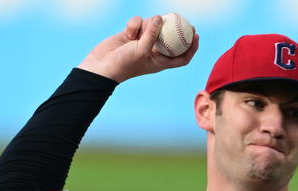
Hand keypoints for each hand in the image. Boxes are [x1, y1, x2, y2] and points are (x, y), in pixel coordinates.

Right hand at [78, 15, 199, 82]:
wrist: (101, 66)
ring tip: (139, 31)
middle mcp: (153, 51)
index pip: (182, 57)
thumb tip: (159, 17)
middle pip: (169, 38)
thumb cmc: (123, 64)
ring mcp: (142, 42)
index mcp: (160, 62)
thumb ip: (152, 34)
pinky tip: (128, 30)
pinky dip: (135, 23)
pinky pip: (138, 22)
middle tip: (180, 17)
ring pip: (152, 26)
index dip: (191, 47)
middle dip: (174, 27)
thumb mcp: (140, 50)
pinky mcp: (131, 34)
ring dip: (148, 24)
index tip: (196, 35)